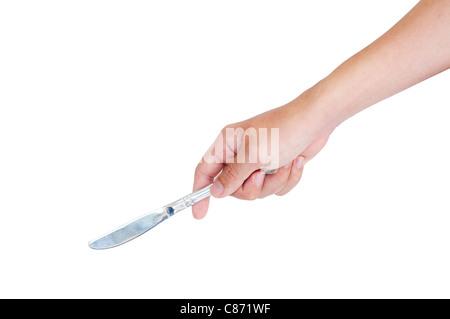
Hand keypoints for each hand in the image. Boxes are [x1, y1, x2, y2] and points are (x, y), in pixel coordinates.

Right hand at [192, 94, 330, 218]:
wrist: (316, 122)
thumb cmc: (284, 130)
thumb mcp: (254, 156)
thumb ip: (232, 176)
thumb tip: (215, 192)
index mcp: (227, 143)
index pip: (204, 170)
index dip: (199, 191)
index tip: (199, 213)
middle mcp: (239, 153)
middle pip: (233, 187)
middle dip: (252, 187)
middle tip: (262, 175)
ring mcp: (257, 160)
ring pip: (256, 190)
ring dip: (274, 182)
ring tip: (284, 164)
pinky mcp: (274, 166)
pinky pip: (274, 187)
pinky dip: (286, 179)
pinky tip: (294, 162)